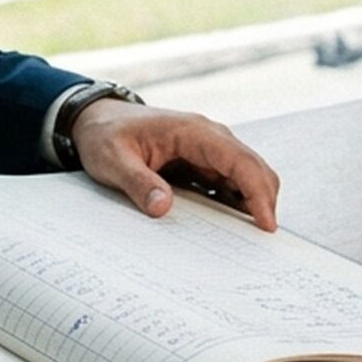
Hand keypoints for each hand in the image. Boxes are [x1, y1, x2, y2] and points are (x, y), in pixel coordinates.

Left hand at [69, 98, 280, 231]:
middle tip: (261, 241)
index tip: (266, 224)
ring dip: (251, 204)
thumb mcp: (112, 160)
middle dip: (263, 202)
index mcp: (191, 132)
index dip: (257, 192)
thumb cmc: (104, 136)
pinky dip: (234, 203)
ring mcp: (207, 150)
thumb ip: (137, 182)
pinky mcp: (201, 162)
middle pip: (253, 169)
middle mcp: (208, 137)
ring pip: (245, 176)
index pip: (239, 160)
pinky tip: (227, 227)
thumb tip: (163, 208)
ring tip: (247, 239)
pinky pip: (228, 183)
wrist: (96, 120)